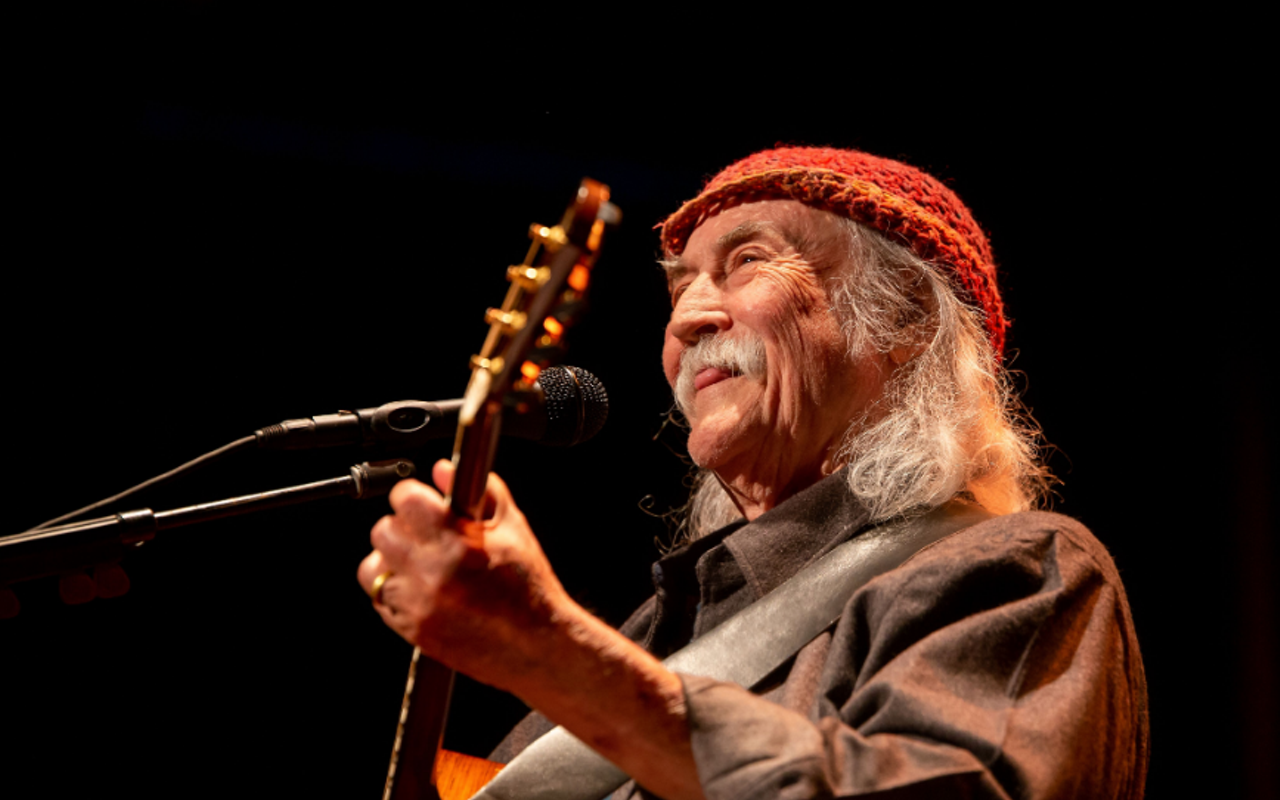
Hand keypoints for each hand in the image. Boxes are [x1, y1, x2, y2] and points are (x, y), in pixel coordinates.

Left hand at [356, 460, 567, 690]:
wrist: (536, 644)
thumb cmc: (528, 586)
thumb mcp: (514, 527)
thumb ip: (482, 491)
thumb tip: (443, 470)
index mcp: (456, 540)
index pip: (406, 499)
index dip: (414, 496)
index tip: (422, 502)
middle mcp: (431, 572)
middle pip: (382, 531)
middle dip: (401, 527)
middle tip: (422, 534)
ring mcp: (418, 604)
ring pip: (372, 568)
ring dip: (391, 561)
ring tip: (417, 564)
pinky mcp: (412, 630)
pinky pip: (380, 601)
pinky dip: (394, 592)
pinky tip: (421, 590)